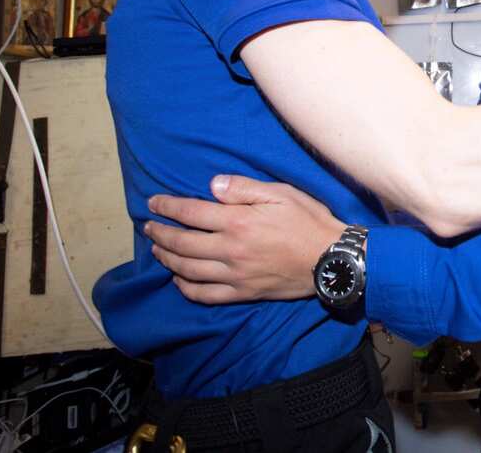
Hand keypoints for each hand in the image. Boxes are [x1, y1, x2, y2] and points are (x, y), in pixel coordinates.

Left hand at [145, 175, 344, 303]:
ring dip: (167, 258)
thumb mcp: (281, 193)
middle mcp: (230, 249)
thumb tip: (212, 185)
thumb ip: (244, 188)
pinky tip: (179, 279)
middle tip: (148, 227)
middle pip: (182, 243)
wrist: (331, 259)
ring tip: (157, 249)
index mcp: (238, 221)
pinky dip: (186, 287)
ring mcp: (234, 274)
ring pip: (187, 269)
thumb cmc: (308, 221)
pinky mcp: (242, 292)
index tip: (153, 202)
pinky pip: (204, 294)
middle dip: (160, 233)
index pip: (191, 212)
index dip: (167, 207)